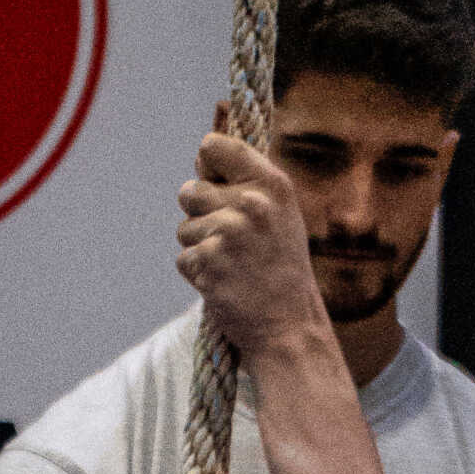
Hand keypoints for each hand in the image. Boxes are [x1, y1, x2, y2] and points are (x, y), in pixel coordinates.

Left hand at [176, 129, 324, 358]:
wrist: (290, 326)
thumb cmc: (282, 268)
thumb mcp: (280, 215)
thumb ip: (245, 185)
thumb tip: (200, 161)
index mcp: (272, 183)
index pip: (212, 146)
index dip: (207, 166)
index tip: (216, 184)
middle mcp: (251, 203)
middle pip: (189, 191)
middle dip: (200, 215)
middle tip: (229, 239)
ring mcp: (229, 233)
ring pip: (184, 228)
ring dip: (200, 248)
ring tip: (232, 264)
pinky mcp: (209, 263)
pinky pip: (183, 258)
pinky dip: (198, 273)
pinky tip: (225, 282)